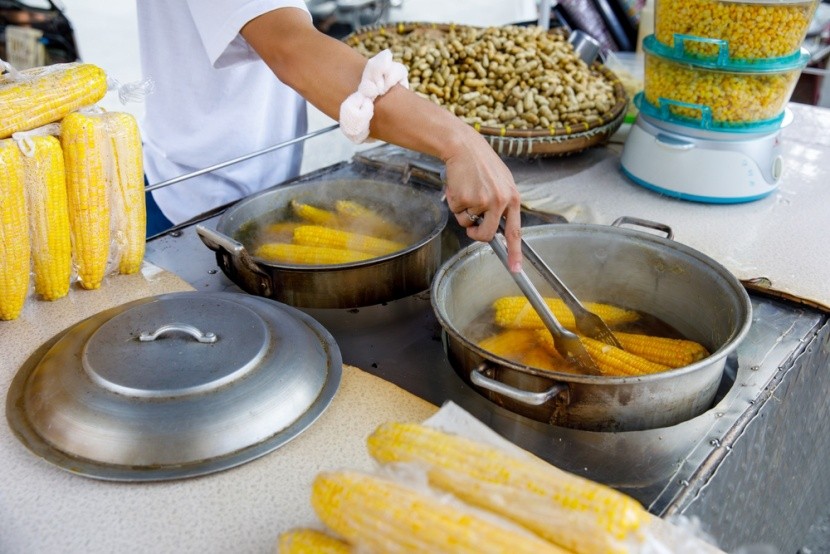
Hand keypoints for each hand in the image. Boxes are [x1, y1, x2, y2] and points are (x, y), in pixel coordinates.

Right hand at [442, 128, 522, 271]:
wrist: (464, 146)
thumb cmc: (481, 164)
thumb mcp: (501, 182)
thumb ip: (502, 204)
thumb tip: (496, 228)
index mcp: (513, 198)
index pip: (515, 231)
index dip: (515, 252)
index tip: (515, 269)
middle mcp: (500, 201)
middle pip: (486, 234)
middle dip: (475, 234)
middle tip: (470, 227)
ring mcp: (482, 200)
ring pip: (467, 222)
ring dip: (462, 211)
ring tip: (466, 190)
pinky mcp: (466, 198)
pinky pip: (456, 211)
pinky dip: (454, 201)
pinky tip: (458, 186)